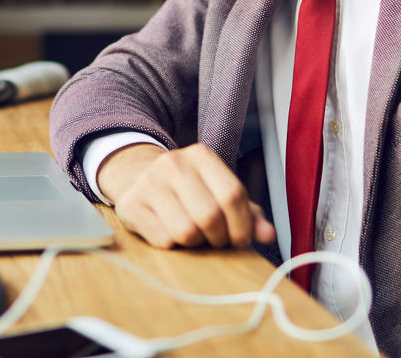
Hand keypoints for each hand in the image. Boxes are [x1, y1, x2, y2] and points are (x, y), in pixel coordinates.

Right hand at [98, 142, 275, 249]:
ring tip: (193, 234)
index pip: (232, 194)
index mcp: (201, 156)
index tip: (239, 238)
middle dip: (218, 238)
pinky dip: (172, 245)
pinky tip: (170, 232)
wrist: (136, 176)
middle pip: (210, 216)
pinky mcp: (131, 204)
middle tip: (215, 239)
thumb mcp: (218, 192)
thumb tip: (269, 235)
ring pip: (185, 231)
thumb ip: (248, 213)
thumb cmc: (187, 190)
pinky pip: (163, 239)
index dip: (242, 225)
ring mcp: (149, 182)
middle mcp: (174, 163)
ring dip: (195, 243)